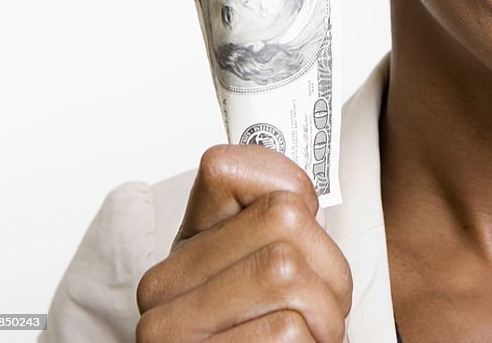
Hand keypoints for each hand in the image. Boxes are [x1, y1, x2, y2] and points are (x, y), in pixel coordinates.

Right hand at [136, 145, 351, 341]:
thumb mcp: (268, 280)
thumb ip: (273, 229)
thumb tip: (301, 194)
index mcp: (182, 254)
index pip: (228, 166)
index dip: (290, 190)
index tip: (304, 223)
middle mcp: (162, 290)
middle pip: (284, 221)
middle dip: (329, 268)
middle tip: (319, 306)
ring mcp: (173, 335)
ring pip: (288, 271)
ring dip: (325, 314)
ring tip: (308, 337)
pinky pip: (287, 333)